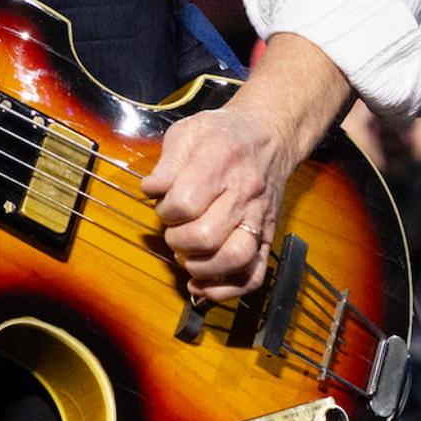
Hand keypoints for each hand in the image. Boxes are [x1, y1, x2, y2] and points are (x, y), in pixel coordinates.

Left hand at [146, 35, 352, 302]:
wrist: (270, 135)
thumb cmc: (222, 134)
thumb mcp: (188, 131)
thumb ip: (166, 163)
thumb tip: (151, 191)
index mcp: (220, 162)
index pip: (186, 203)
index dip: (166, 211)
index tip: (166, 205)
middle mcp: (243, 193)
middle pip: (206, 235)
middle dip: (178, 241)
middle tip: (174, 231)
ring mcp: (259, 218)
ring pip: (234, 258)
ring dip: (202, 267)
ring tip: (187, 257)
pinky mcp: (267, 236)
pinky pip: (254, 274)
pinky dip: (227, 289)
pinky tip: (203, 285)